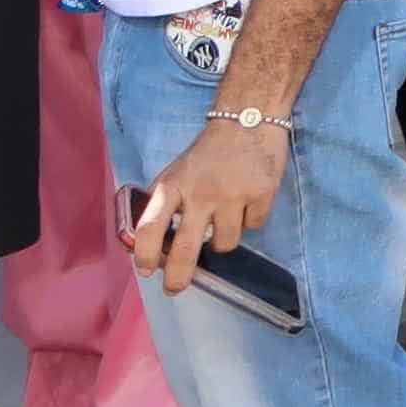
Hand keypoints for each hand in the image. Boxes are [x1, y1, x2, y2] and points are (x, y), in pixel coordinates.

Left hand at [125, 121, 287, 295]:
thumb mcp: (176, 173)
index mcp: (172, 186)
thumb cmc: (206, 153)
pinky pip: (253, 226)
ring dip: (223, 238)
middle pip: (185, 250)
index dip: (143, 255)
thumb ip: (164, 205)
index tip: (145, 270)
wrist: (249, 118)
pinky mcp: (262, 194)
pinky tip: (247, 200)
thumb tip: (152, 247)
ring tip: (225, 219)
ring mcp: (233, 195)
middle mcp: (201, 193)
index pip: (148, 228)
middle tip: (175, 288)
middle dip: (178, 277)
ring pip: (225, 244)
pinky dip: (249, 219)